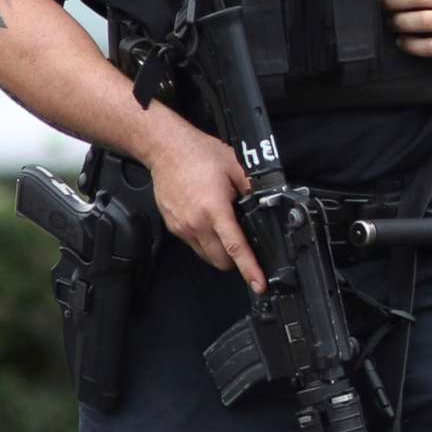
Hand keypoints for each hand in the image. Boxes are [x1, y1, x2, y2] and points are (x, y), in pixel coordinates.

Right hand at [141, 119, 263, 291]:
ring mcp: (182, 227)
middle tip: (246, 249)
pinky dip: (205, 241)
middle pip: (220, 261)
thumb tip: (266, 203)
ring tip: (226, 230)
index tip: (259, 283)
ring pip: (206, 255)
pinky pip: (193, 244)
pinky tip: (210, 223)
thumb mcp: (236, 167)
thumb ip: (252, 189)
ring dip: (219, 252)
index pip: (235, 248)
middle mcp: (196, 223)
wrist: (165, 148)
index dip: (249, 269)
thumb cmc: (198, 154)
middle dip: (236, 261)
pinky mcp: (172, 226)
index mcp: (215, 210)